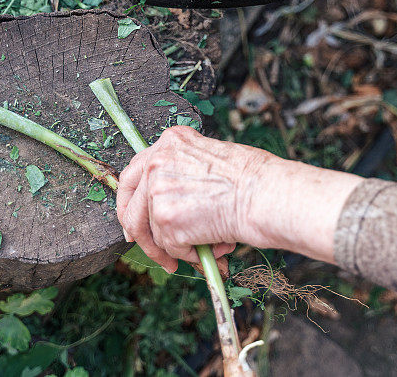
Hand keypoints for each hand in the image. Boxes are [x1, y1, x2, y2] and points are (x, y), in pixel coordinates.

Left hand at [117, 126, 361, 271]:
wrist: (265, 195)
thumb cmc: (252, 179)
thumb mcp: (210, 159)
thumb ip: (183, 174)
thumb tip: (169, 205)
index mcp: (170, 142)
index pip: (135, 172)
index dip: (132, 200)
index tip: (134, 219)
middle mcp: (158, 161)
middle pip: (131, 205)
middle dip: (140, 234)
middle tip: (152, 250)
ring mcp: (158, 190)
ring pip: (152, 232)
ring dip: (174, 248)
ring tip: (202, 251)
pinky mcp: (166, 219)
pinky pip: (170, 247)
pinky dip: (189, 254)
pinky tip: (213, 247)